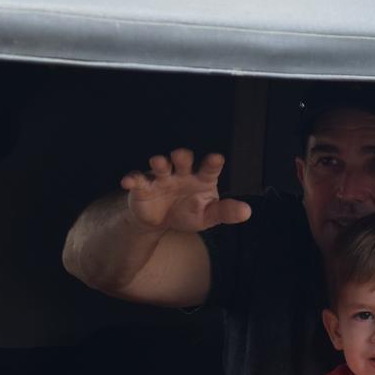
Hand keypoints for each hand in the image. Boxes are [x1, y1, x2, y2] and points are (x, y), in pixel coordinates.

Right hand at [120, 148, 249, 232]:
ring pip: (160, 166)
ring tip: (159, 162)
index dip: (212, 162)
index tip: (216, 158)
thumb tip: (247, 211)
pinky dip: (132, 179)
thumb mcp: (208, 215)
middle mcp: (182, 173)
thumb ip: (226, 212)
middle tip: (182, 155)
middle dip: (182, 156)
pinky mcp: (143, 186)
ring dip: (159, 163)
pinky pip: (137, 180)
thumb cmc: (189, 211)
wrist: (161, 220)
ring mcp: (162, 178)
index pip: (209, 167)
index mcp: (201, 178)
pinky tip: (128, 181)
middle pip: (183, 161)